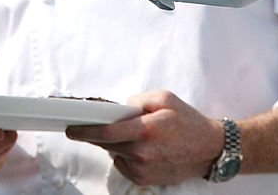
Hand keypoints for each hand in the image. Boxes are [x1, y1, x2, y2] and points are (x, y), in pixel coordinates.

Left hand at [66, 89, 222, 185]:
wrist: (208, 149)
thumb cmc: (187, 121)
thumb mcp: (164, 98)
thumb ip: (137, 100)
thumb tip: (118, 109)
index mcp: (145, 130)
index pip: (105, 132)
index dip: (84, 130)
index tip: (70, 127)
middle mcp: (141, 153)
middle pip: (106, 143)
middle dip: (97, 132)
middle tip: (96, 122)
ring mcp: (142, 169)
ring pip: (114, 153)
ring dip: (115, 143)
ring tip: (132, 132)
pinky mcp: (145, 179)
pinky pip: (123, 164)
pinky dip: (125, 154)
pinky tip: (140, 146)